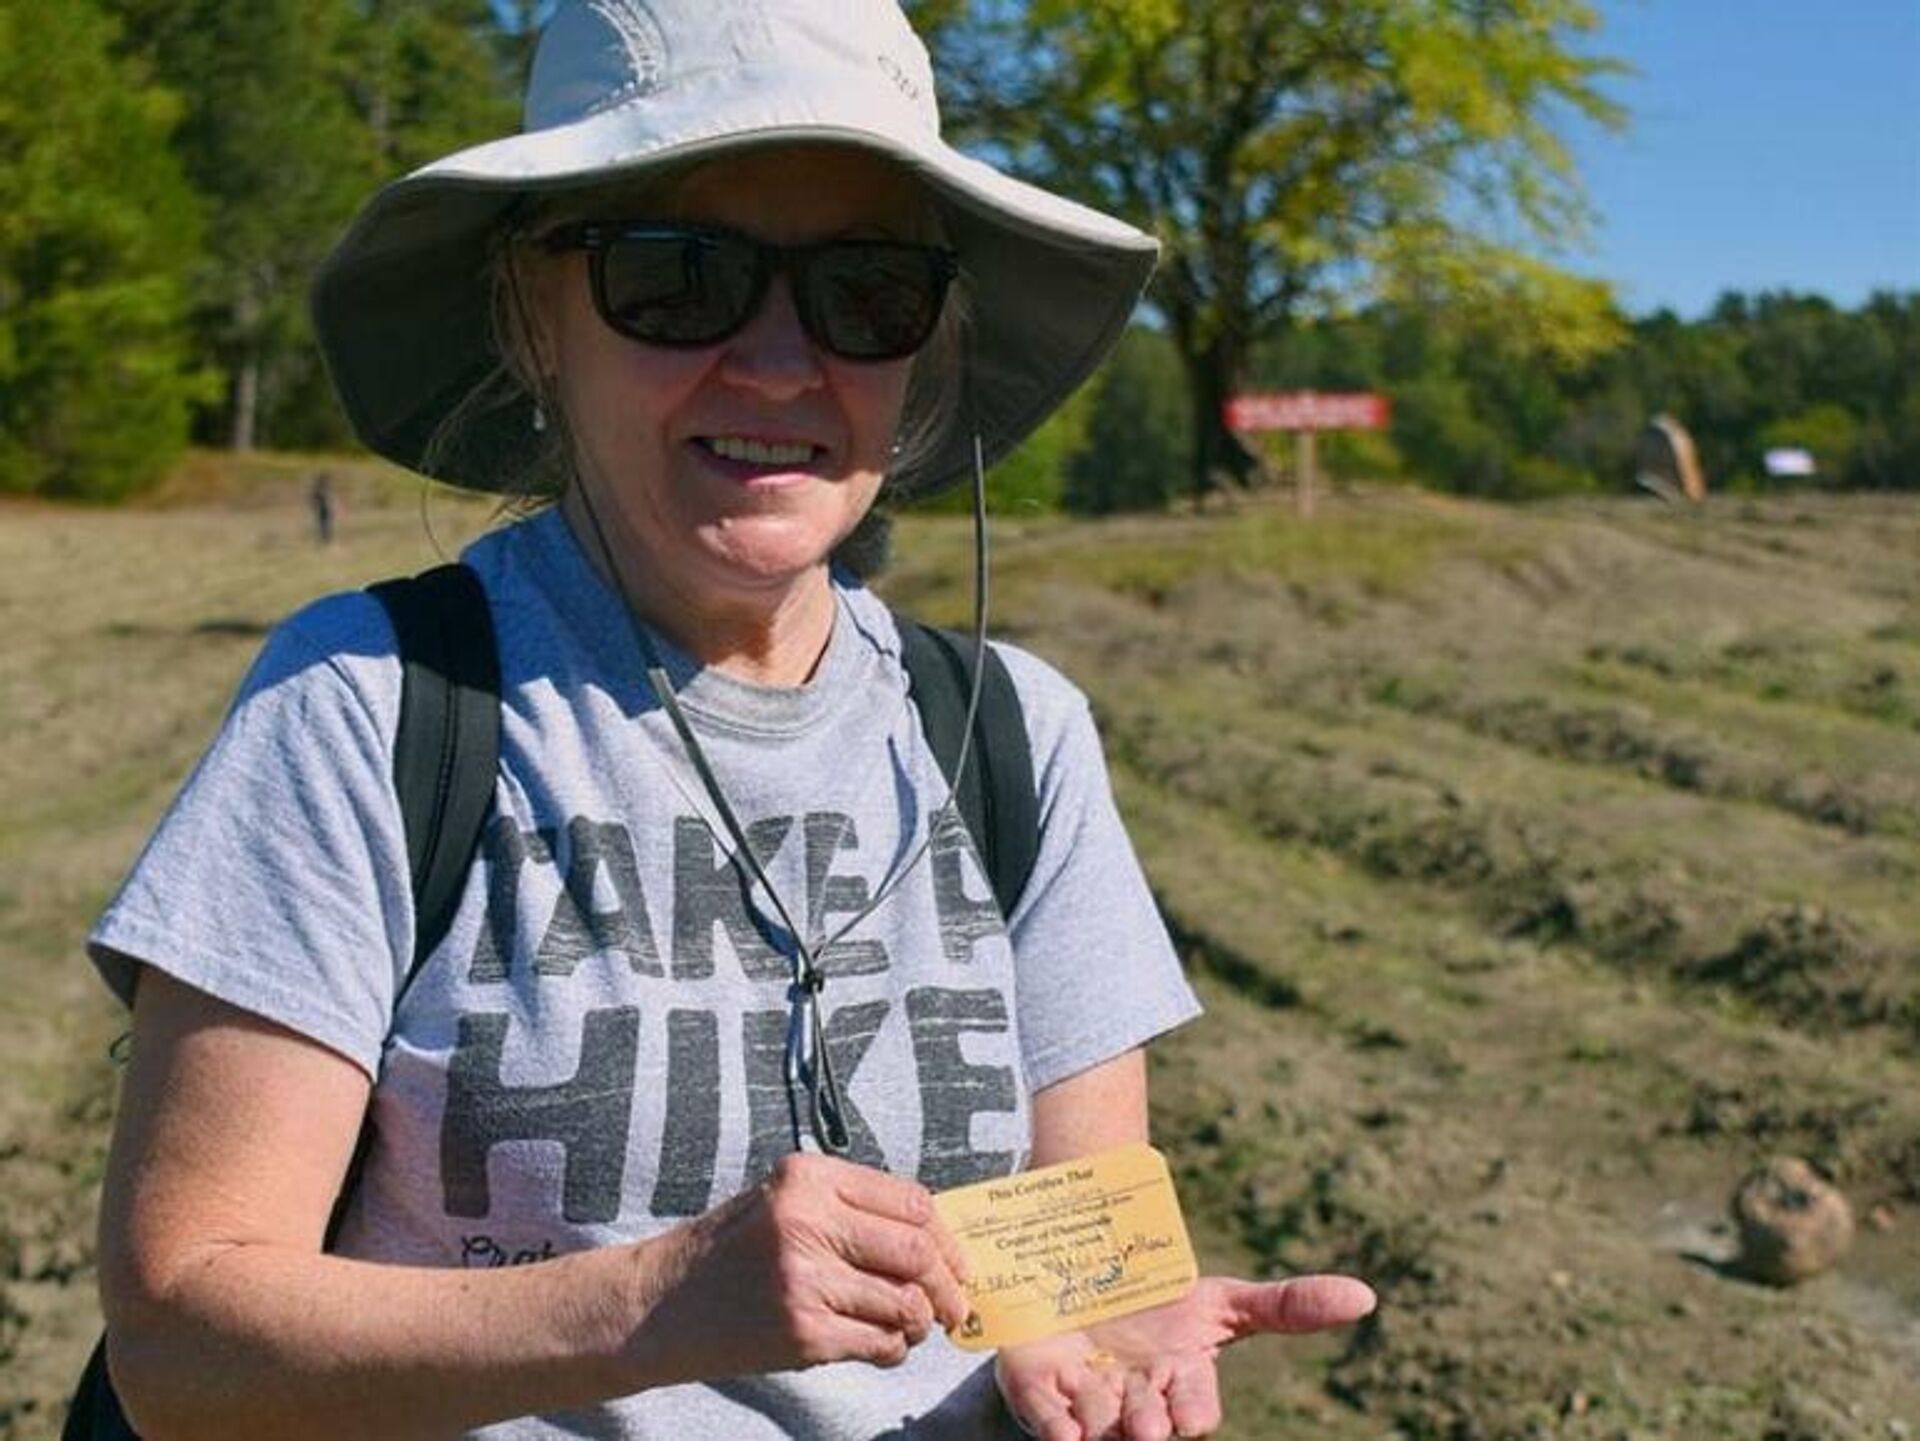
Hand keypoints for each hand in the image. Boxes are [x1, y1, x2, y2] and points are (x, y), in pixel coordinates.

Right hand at [630, 1152, 971, 1382]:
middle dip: (947, 1284)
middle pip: (916, 1252)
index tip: (958, 1262)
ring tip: (911, 1325)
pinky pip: (878, 1343)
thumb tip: (935, 1239)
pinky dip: (892, 1348)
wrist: (658, 1306)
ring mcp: (805, 1280)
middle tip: (954, 1304)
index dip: (946, 1237)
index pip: (910, 1201)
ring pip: (903, 1303)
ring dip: (919, 1321)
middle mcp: (807, 1222)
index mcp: (809, 1178)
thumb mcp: (784, 1202)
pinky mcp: (802, 1333)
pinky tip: (880, 1344)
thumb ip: (851, 1209)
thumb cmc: (729, 1251)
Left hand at [993, 1273, 1375, 1439]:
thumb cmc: (1163, 1297)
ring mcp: (1085, 1401)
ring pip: (1096, 1424)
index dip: (1189, 1411)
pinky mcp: (1039, 1392)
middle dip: (1146, 1424)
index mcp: (1181, 1385)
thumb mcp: (1223, 1298)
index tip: (1185, 1415)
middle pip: (1146, 1427)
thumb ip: (1288, 1305)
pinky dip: (1052, 1424)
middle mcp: (1134, 1404)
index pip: (1194, 1410)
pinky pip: (1043, 1419)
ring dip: (1098, 1413)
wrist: (1088, 1268)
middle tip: (1144, 1421)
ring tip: (1095, 1385)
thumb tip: (1367, 1297)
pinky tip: (1061, 1430)